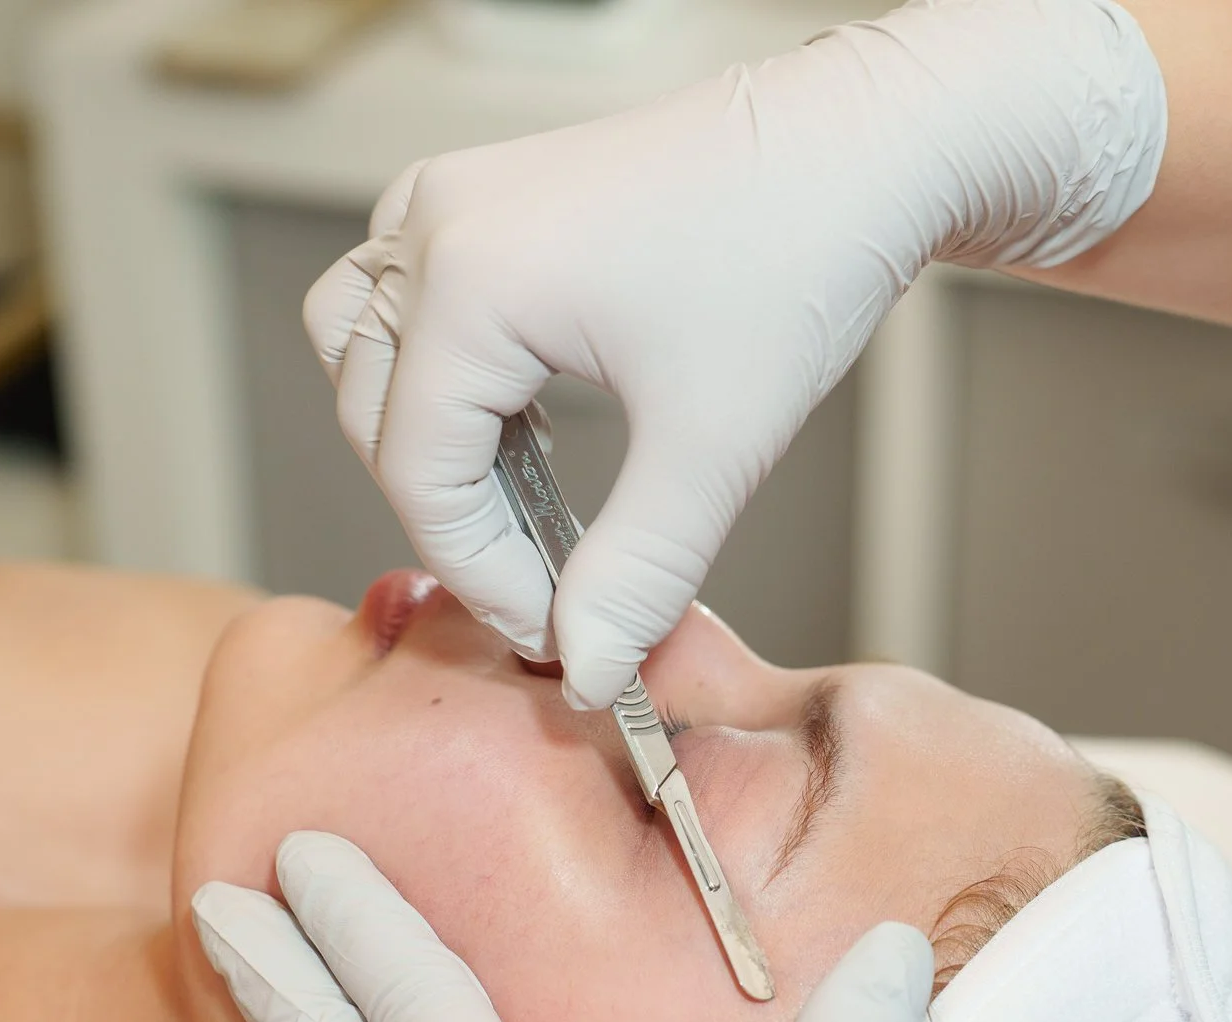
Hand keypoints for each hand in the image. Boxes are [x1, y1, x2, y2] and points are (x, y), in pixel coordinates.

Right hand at [304, 0, 1166, 706]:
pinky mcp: (488, 194)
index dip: (481, 573)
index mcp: (470, 279)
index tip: (556, 629)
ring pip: (365, 347)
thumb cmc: (799, 254)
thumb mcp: (715, 445)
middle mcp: (437, 224)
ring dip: (425, 437)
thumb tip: (582, 667)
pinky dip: (442, 371)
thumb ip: (636, 574)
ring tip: (528, 500)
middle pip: (376, 416)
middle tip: (551, 584)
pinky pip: (407, 295)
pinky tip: (533, 419)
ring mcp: (453, 196)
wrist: (867, 145)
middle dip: (455, 517)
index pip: (417, 472)